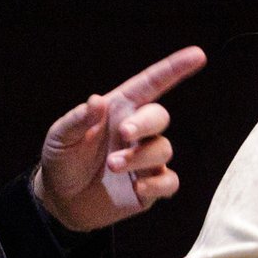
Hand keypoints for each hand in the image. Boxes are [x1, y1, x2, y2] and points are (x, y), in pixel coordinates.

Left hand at [32, 46, 206, 231]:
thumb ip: (77, 120)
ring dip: (140, 157)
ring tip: (112, 166)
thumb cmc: (63, 161)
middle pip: (159, 117)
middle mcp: (137, 132)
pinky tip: (137, 187)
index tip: (198, 55)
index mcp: (119, 110)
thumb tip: (97, 101)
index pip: (151, 84)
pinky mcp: (151, 185)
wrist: (62, 202)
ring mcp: (146, 159)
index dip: (174, 68)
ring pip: (163, 149)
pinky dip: (156, 184)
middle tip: (124, 133)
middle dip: (146, 123)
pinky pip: (169, 181)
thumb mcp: (60, 137)